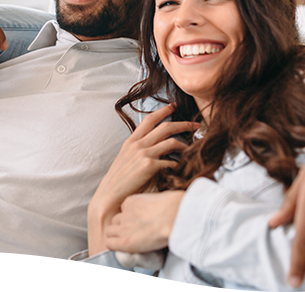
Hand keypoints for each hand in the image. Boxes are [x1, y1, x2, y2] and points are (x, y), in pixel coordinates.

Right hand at [87, 104, 196, 253]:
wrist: (108, 199)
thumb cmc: (118, 183)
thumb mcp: (125, 161)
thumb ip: (137, 151)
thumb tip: (154, 148)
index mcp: (131, 141)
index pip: (149, 119)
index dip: (163, 110)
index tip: (173, 106)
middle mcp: (137, 145)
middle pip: (165, 127)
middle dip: (183, 123)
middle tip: (196, 124)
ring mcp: (143, 154)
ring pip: (171, 142)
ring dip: (185, 145)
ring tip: (193, 149)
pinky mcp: (148, 166)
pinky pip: (170, 161)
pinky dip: (178, 164)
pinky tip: (181, 169)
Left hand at [105, 190, 184, 252]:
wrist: (173, 216)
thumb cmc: (174, 207)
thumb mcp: (161, 198)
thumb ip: (153, 202)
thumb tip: (159, 204)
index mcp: (132, 201)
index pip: (124, 210)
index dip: (129, 218)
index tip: (137, 223)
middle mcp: (125, 212)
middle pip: (116, 220)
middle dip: (121, 227)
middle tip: (132, 234)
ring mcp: (123, 226)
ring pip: (110, 231)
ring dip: (116, 236)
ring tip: (127, 242)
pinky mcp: (124, 241)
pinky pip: (109, 243)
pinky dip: (113, 245)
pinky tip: (122, 248)